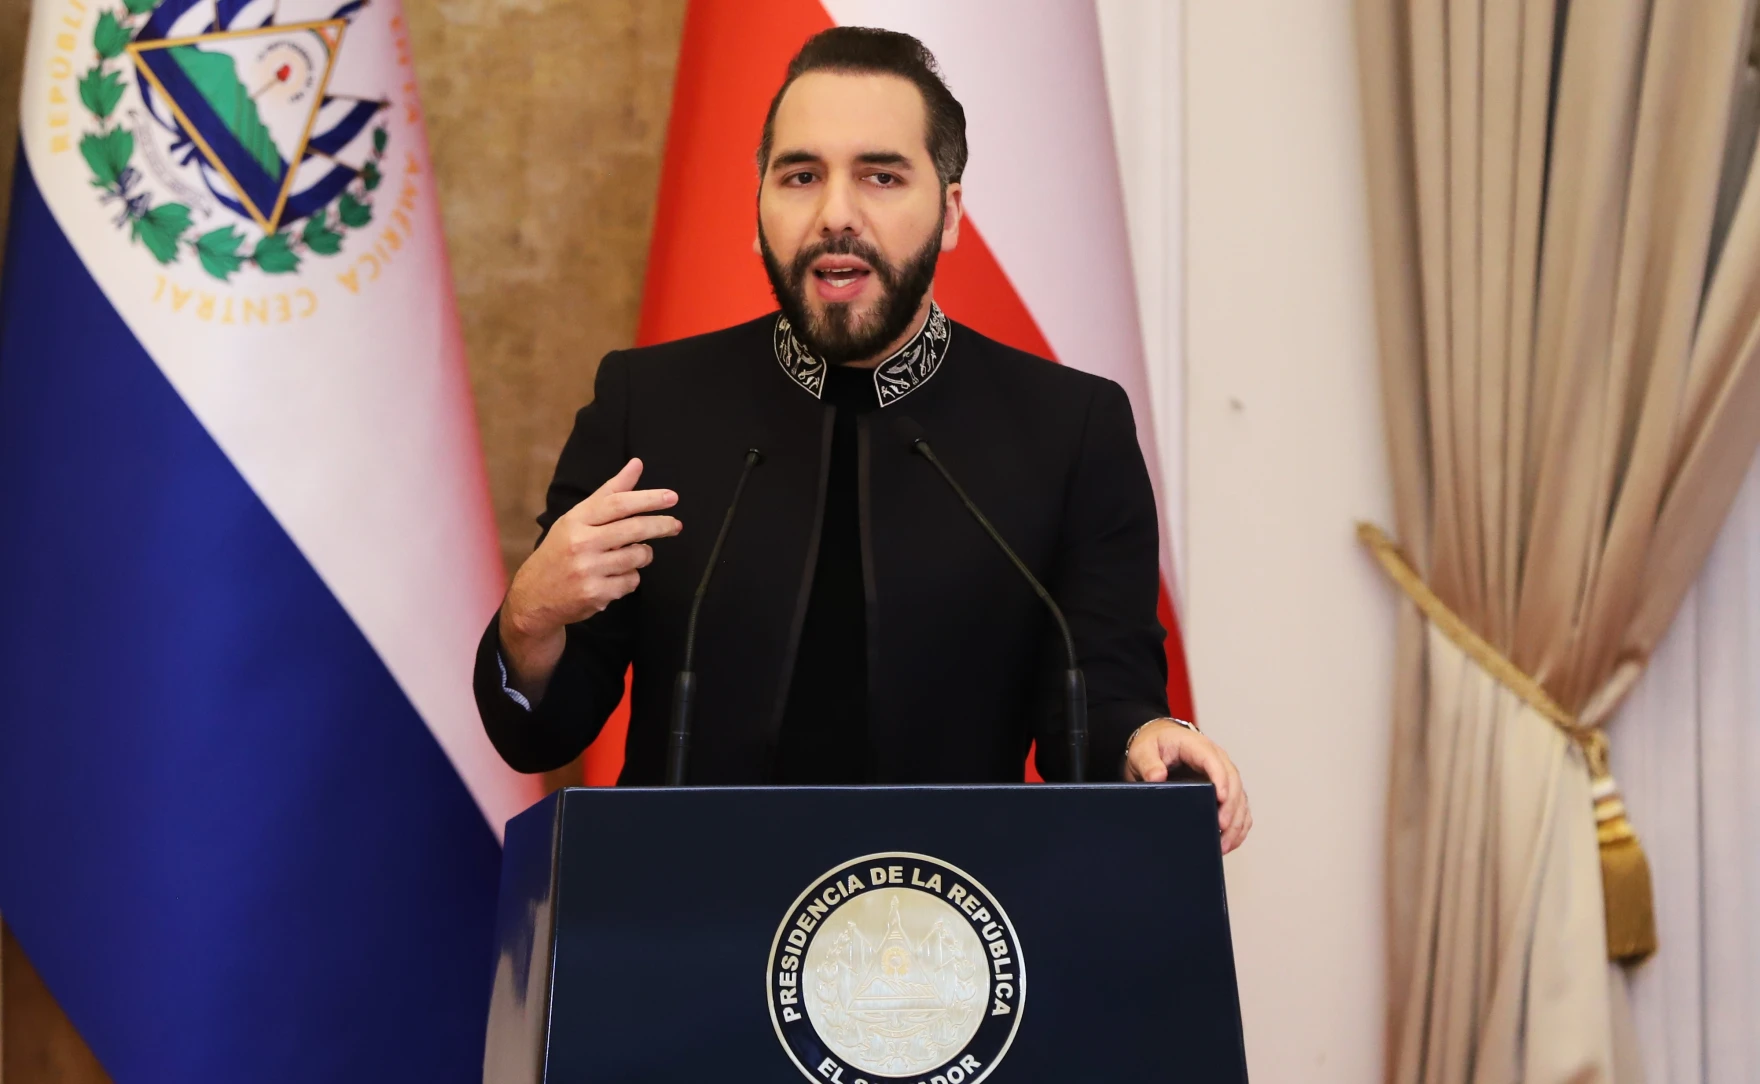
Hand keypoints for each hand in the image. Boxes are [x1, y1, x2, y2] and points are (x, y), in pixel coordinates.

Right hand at [500, 458, 680, 696]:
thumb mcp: (577, 519)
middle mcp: (580, 543)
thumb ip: (609, 493)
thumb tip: (636, 464)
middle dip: (661, 525)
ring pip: (637, 557)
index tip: (671, 496)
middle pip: (633, 529)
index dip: (647, 498)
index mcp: (575, 520)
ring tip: (630, 556)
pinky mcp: (595, 594)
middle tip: (675, 525)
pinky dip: (629, 579)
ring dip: (642, 556)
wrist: (533, 598)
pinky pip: (631, 581)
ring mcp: (588, 570)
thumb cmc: (560, 552)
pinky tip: (613, 578)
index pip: (617, 503)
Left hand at [1124, 721, 1251, 853]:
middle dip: (1231, 806)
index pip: (1214, 760)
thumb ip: (1148, 763)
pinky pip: (1238, 809)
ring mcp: (1222, 776)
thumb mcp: (1143, 751)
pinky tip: (1229, 843)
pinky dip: (1237, 826)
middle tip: (1222, 827)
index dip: (1221, 779)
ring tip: (1223, 845)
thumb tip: (1157, 777)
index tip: (1221, 798)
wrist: (1159, 744)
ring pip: (1240, 798)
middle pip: (1233, 782)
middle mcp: (1216, 760)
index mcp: (1198, 746)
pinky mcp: (1223, 791)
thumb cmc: (1153, 745)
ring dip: (1236, 822)